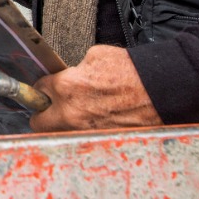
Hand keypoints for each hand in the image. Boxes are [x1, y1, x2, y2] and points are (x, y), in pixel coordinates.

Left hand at [29, 45, 162, 131]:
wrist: (161, 92)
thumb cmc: (133, 72)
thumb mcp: (96, 56)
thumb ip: (75, 69)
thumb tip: (71, 75)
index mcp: (66, 88)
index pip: (38, 90)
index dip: (43, 87)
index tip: (47, 87)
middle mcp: (71, 114)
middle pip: (38, 122)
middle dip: (42, 113)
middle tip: (51, 106)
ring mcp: (86, 132)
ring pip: (60, 134)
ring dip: (64, 124)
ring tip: (79, 113)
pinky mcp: (100, 141)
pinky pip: (82, 138)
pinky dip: (85, 131)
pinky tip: (97, 121)